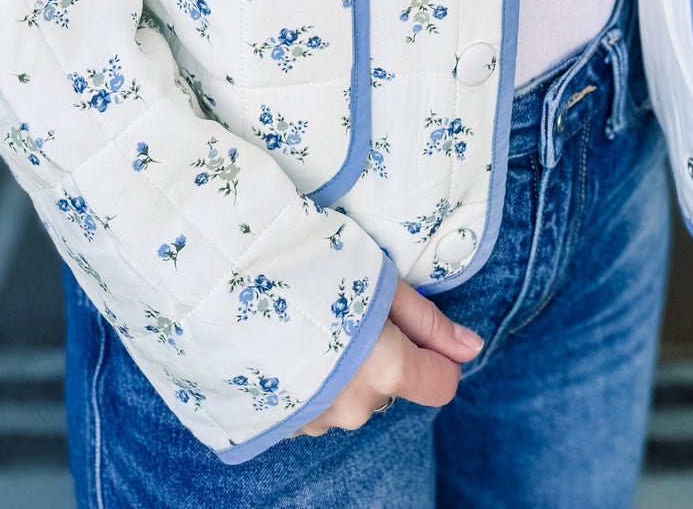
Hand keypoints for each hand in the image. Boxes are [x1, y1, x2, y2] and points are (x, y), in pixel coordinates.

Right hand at [294, 279, 482, 436]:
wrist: (220, 286)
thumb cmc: (307, 269)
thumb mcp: (378, 280)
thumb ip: (427, 322)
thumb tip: (472, 349)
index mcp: (387, 371)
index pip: (440, 384)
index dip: (436, 355)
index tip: (414, 327)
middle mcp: (356, 407)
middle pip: (390, 386)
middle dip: (379, 354)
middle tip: (343, 307)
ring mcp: (315, 421)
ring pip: (349, 396)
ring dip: (340, 369)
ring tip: (306, 321)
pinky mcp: (280, 423)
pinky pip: (313, 403)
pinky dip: (309, 380)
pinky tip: (285, 344)